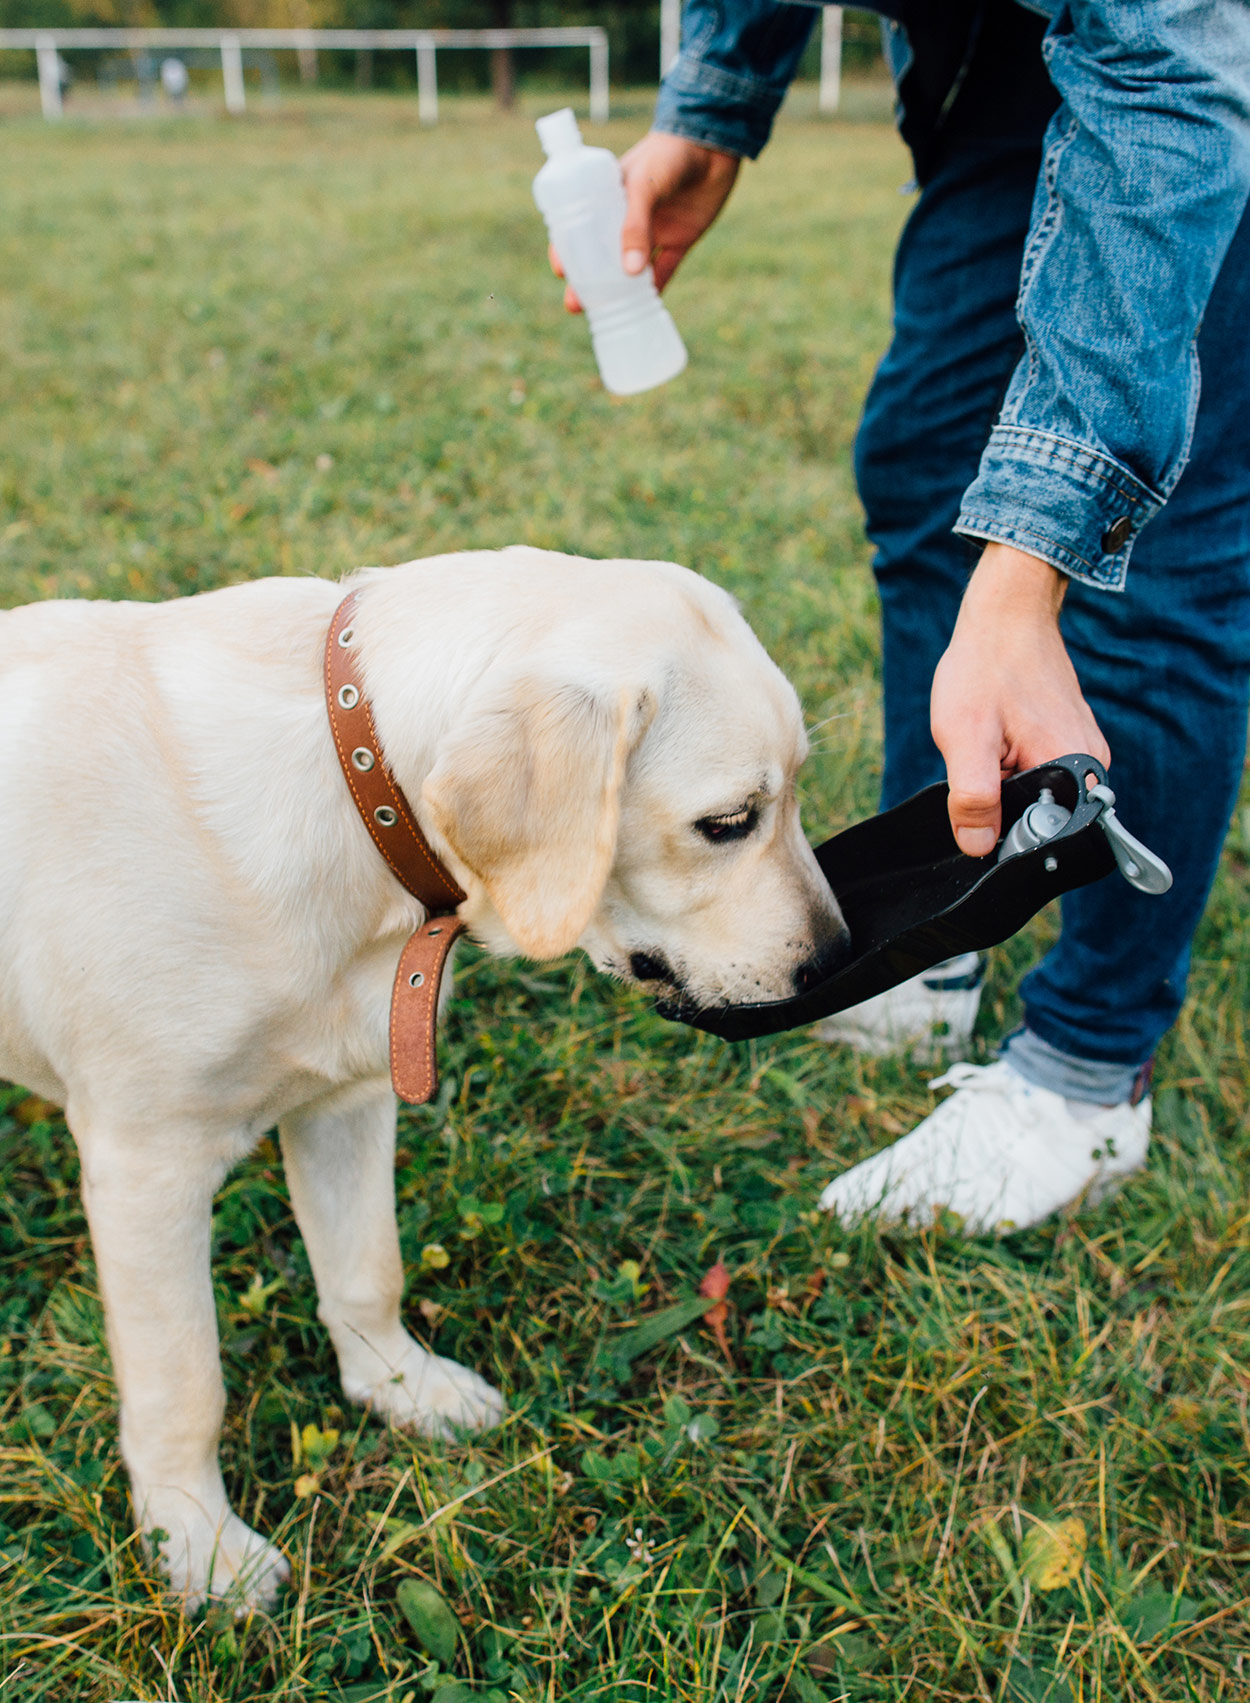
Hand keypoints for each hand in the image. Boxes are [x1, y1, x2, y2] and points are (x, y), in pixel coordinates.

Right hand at [550, 130, 740, 312]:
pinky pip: (664, 270)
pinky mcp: (680, 240)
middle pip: (602, 256)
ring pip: (631, 269)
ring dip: (619, 292)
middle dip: (589, 282)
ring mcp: (654, 231)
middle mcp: (628, 218)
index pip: (581, 227)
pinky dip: (654, 291)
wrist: (713, 145)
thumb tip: (628, 273)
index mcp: (608, 198)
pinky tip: (643, 310)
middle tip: (575, 304)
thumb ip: (635, 227)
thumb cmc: (668, 155)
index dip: (568, 249)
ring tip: (603, 313)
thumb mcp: (644, 186)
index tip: (561, 269)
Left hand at [930, 544, 1110, 856]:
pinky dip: (1010, 763)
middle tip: (982, 755)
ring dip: (1002, 781)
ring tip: (992, 737)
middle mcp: (1092, 765)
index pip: (1045, 839)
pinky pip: (1038, 773)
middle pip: (1040, 818)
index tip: (978, 803)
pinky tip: (999, 733)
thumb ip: (973, 798)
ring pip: (1035, 795)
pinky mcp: (1072, 740)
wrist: (1006, 615)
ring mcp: (1085, 751)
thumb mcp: (966, 737)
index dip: (1003, 834)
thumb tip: (978, 847)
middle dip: (1000, 804)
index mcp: (1075, 770)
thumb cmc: (985, 668)